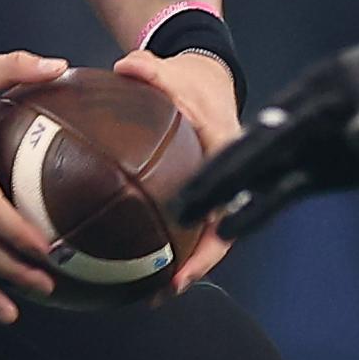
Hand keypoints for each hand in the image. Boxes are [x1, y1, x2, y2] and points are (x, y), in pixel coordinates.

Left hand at [112, 47, 239, 286]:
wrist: (210, 79)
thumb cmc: (193, 80)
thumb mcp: (173, 71)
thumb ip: (149, 69)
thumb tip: (125, 67)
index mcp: (230, 150)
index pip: (227, 201)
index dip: (211, 239)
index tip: (189, 264)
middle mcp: (233, 176)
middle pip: (221, 232)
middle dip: (197, 265)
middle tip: (168, 289)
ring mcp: (222, 188)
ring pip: (208, 235)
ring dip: (185, 264)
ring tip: (154, 292)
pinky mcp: (207, 194)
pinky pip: (193, 225)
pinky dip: (175, 246)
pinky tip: (146, 265)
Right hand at [175, 0, 358, 240]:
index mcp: (326, 87)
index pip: (276, 128)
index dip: (243, 157)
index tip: (211, 177)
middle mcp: (313, 112)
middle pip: (257, 149)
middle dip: (217, 179)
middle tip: (178, 207)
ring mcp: (320, 139)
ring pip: (265, 170)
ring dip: (229, 194)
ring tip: (187, 220)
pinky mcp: (332, 165)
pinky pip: (288, 188)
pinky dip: (260, 205)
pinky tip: (230, 227)